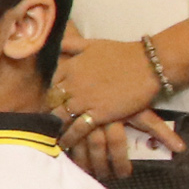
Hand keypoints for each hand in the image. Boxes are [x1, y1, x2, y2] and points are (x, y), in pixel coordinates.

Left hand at [49, 27, 174, 181]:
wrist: (148, 65)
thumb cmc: (122, 53)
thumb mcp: (92, 44)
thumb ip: (72, 44)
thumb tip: (57, 43)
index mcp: (70, 67)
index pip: (49, 83)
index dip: (46, 94)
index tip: (43, 102)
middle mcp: (72, 84)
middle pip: (51, 101)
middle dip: (46, 112)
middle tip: (41, 122)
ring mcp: (84, 100)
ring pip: (61, 116)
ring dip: (54, 127)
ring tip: (49, 136)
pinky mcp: (98, 114)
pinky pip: (77, 129)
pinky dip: (69, 138)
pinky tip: (64, 144)